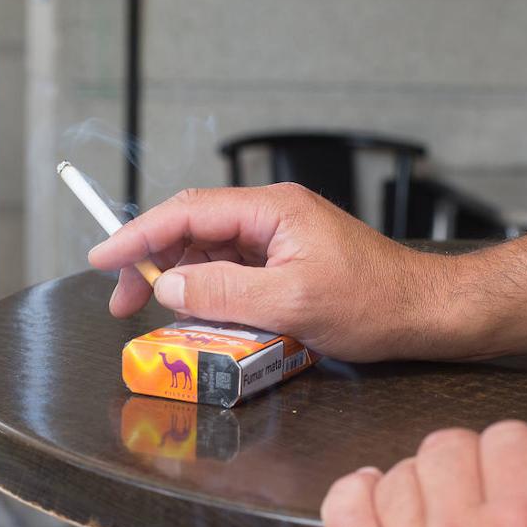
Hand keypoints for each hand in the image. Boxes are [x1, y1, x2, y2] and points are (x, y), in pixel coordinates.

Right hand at [88, 183, 474, 361]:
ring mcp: (278, 238)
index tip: (102, 258)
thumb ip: (225, 292)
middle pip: (191, 228)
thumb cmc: (373, 304)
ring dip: (179, 281)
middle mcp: (271, 215)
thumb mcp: (293, 304)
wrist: (425, 313)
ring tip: (157, 316)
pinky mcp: (286, 261)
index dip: (138, 235)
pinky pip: (232, 271)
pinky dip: (207, 291)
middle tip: (125, 304)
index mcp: (271, 210)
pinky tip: (198, 316)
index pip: (187, 213)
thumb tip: (171, 287)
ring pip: (209, 251)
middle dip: (152, 262)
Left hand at [321, 403, 526, 526]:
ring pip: (399, 472)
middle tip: (496, 509)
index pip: (510, 435)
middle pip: (448, 445)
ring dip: (425, 485)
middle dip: (476, 466)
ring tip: (451, 523)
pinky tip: (384, 505)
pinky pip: (343, 512)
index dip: (526, 459)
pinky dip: (358, 496)